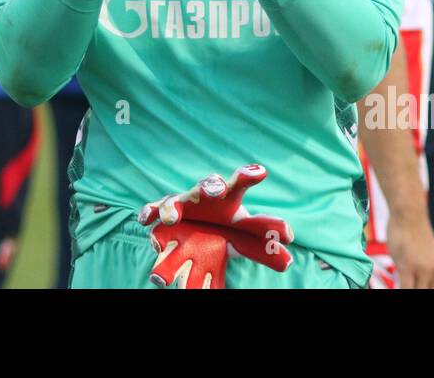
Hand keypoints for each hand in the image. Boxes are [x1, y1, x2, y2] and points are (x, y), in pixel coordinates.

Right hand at [138, 163, 293, 288]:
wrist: (198, 226)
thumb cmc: (226, 226)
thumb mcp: (244, 236)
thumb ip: (264, 246)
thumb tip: (288, 261)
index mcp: (229, 198)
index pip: (241, 184)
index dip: (249, 176)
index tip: (260, 172)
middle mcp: (205, 195)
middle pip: (208, 186)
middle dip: (210, 186)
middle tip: (216, 190)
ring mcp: (182, 202)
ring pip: (177, 200)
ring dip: (173, 208)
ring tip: (172, 219)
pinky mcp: (163, 212)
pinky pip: (154, 210)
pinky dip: (149, 213)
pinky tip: (146, 220)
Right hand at [386, 212, 433, 288]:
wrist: (409, 215)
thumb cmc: (415, 237)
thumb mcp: (431, 260)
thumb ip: (431, 277)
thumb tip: (423, 286)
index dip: (430, 294)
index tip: (420, 287)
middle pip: (428, 294)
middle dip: (418, 289)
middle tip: (411, 284)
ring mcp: (423, 271)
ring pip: (417, 293)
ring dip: (408, 289)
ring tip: (402, 280)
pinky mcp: (407, 267)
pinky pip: (405, 290)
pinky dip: (398, 290)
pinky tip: (394, 286)